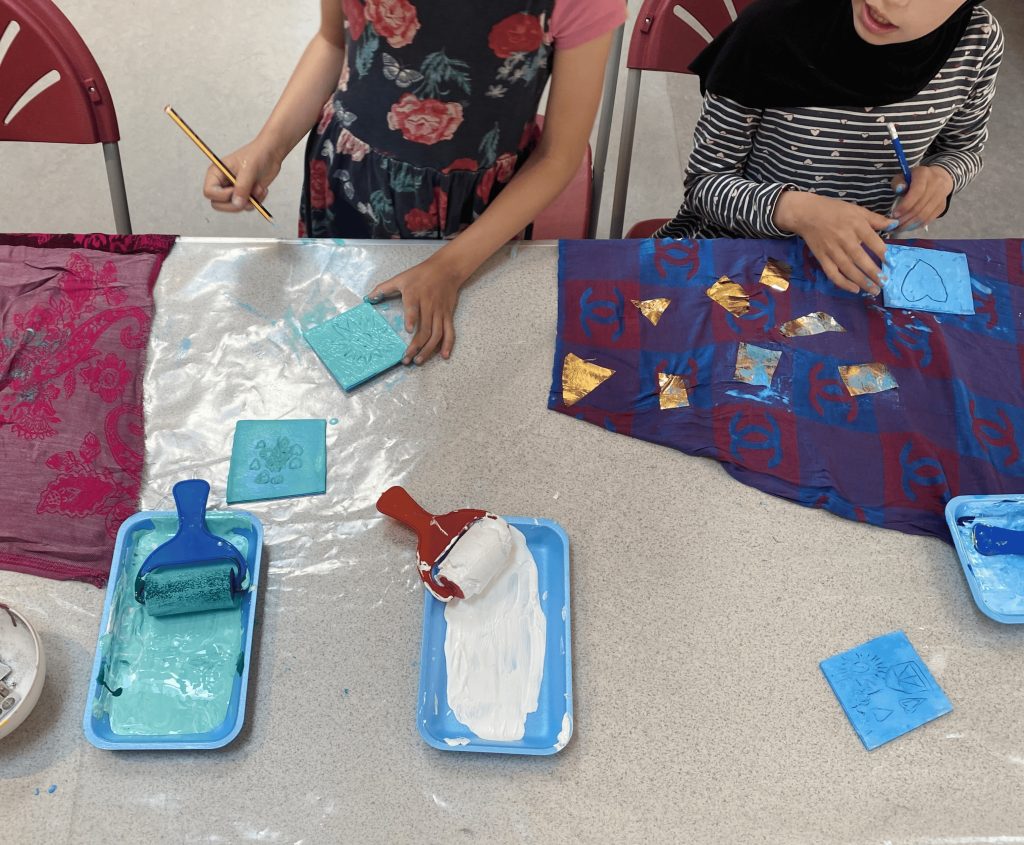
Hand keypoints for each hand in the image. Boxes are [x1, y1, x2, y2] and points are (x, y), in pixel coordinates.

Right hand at [202, 136, 282, 212]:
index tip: (235, 189)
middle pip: (218, 204)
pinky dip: (256, 202)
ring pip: (234, 207)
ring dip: (249, 202)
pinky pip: (246, 207)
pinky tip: (261, 189)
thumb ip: (242, 187)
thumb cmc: (257, 155)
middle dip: (234, 205)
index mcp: (216, 173)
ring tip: (258, 188)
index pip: (209, 192)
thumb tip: (237, 204)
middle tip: (248, 198)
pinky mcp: (244, 195)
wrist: (271, 154)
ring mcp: (233, 191)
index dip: (222, 195)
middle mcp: (222, 183)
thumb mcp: (248, 170)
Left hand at [367, 255, 466, 364]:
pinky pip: (449, 332)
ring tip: (419, 360)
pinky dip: (448, 344)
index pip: (413, 307)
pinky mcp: (448, 315)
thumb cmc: (420, 274)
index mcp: (415, 295)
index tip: (408, 330)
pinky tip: (444, 356)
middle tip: (407, 358)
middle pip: (425, 328)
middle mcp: (429, 305)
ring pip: (437, 334)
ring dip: (429, 349)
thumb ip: (383, 288)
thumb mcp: (400, 278)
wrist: (446, 269)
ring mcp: (440, 312)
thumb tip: (368, 298)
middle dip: (416, 345)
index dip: (412, 318)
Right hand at [774, 191, 897, 294]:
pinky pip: (833, 273)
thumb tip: (895, 224)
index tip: (892, 265)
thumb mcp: (857, 210)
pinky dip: (843, 283)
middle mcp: (845, 239)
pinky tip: (854, 289)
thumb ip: (876, 219)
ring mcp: (832, 250)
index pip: (873, 242)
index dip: (884, 254)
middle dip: (874, 273)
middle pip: (861, 259)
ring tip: (874, 290)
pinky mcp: (822, 258)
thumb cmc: (834, 210)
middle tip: (885, 283)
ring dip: (862, 281)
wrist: (806, 213)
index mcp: (856, 225)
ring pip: (848, 269)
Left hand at [891, 165, 953, 234]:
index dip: (905, 205)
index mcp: (924, 174)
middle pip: (920, 206)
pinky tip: (908, 226)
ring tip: (899, 228)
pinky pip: (930, 219)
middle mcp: (936, 184)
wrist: (938, 177)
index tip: (894, 214)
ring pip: (925, 215)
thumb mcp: (904, 176)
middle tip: (894, 225)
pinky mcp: (942, 206)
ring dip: (910, 224)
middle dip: (905, 218)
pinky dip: (918, 225)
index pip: (917, 192)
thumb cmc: (915, 178)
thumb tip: (899, 189)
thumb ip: (898, 182)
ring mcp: (941, 196)